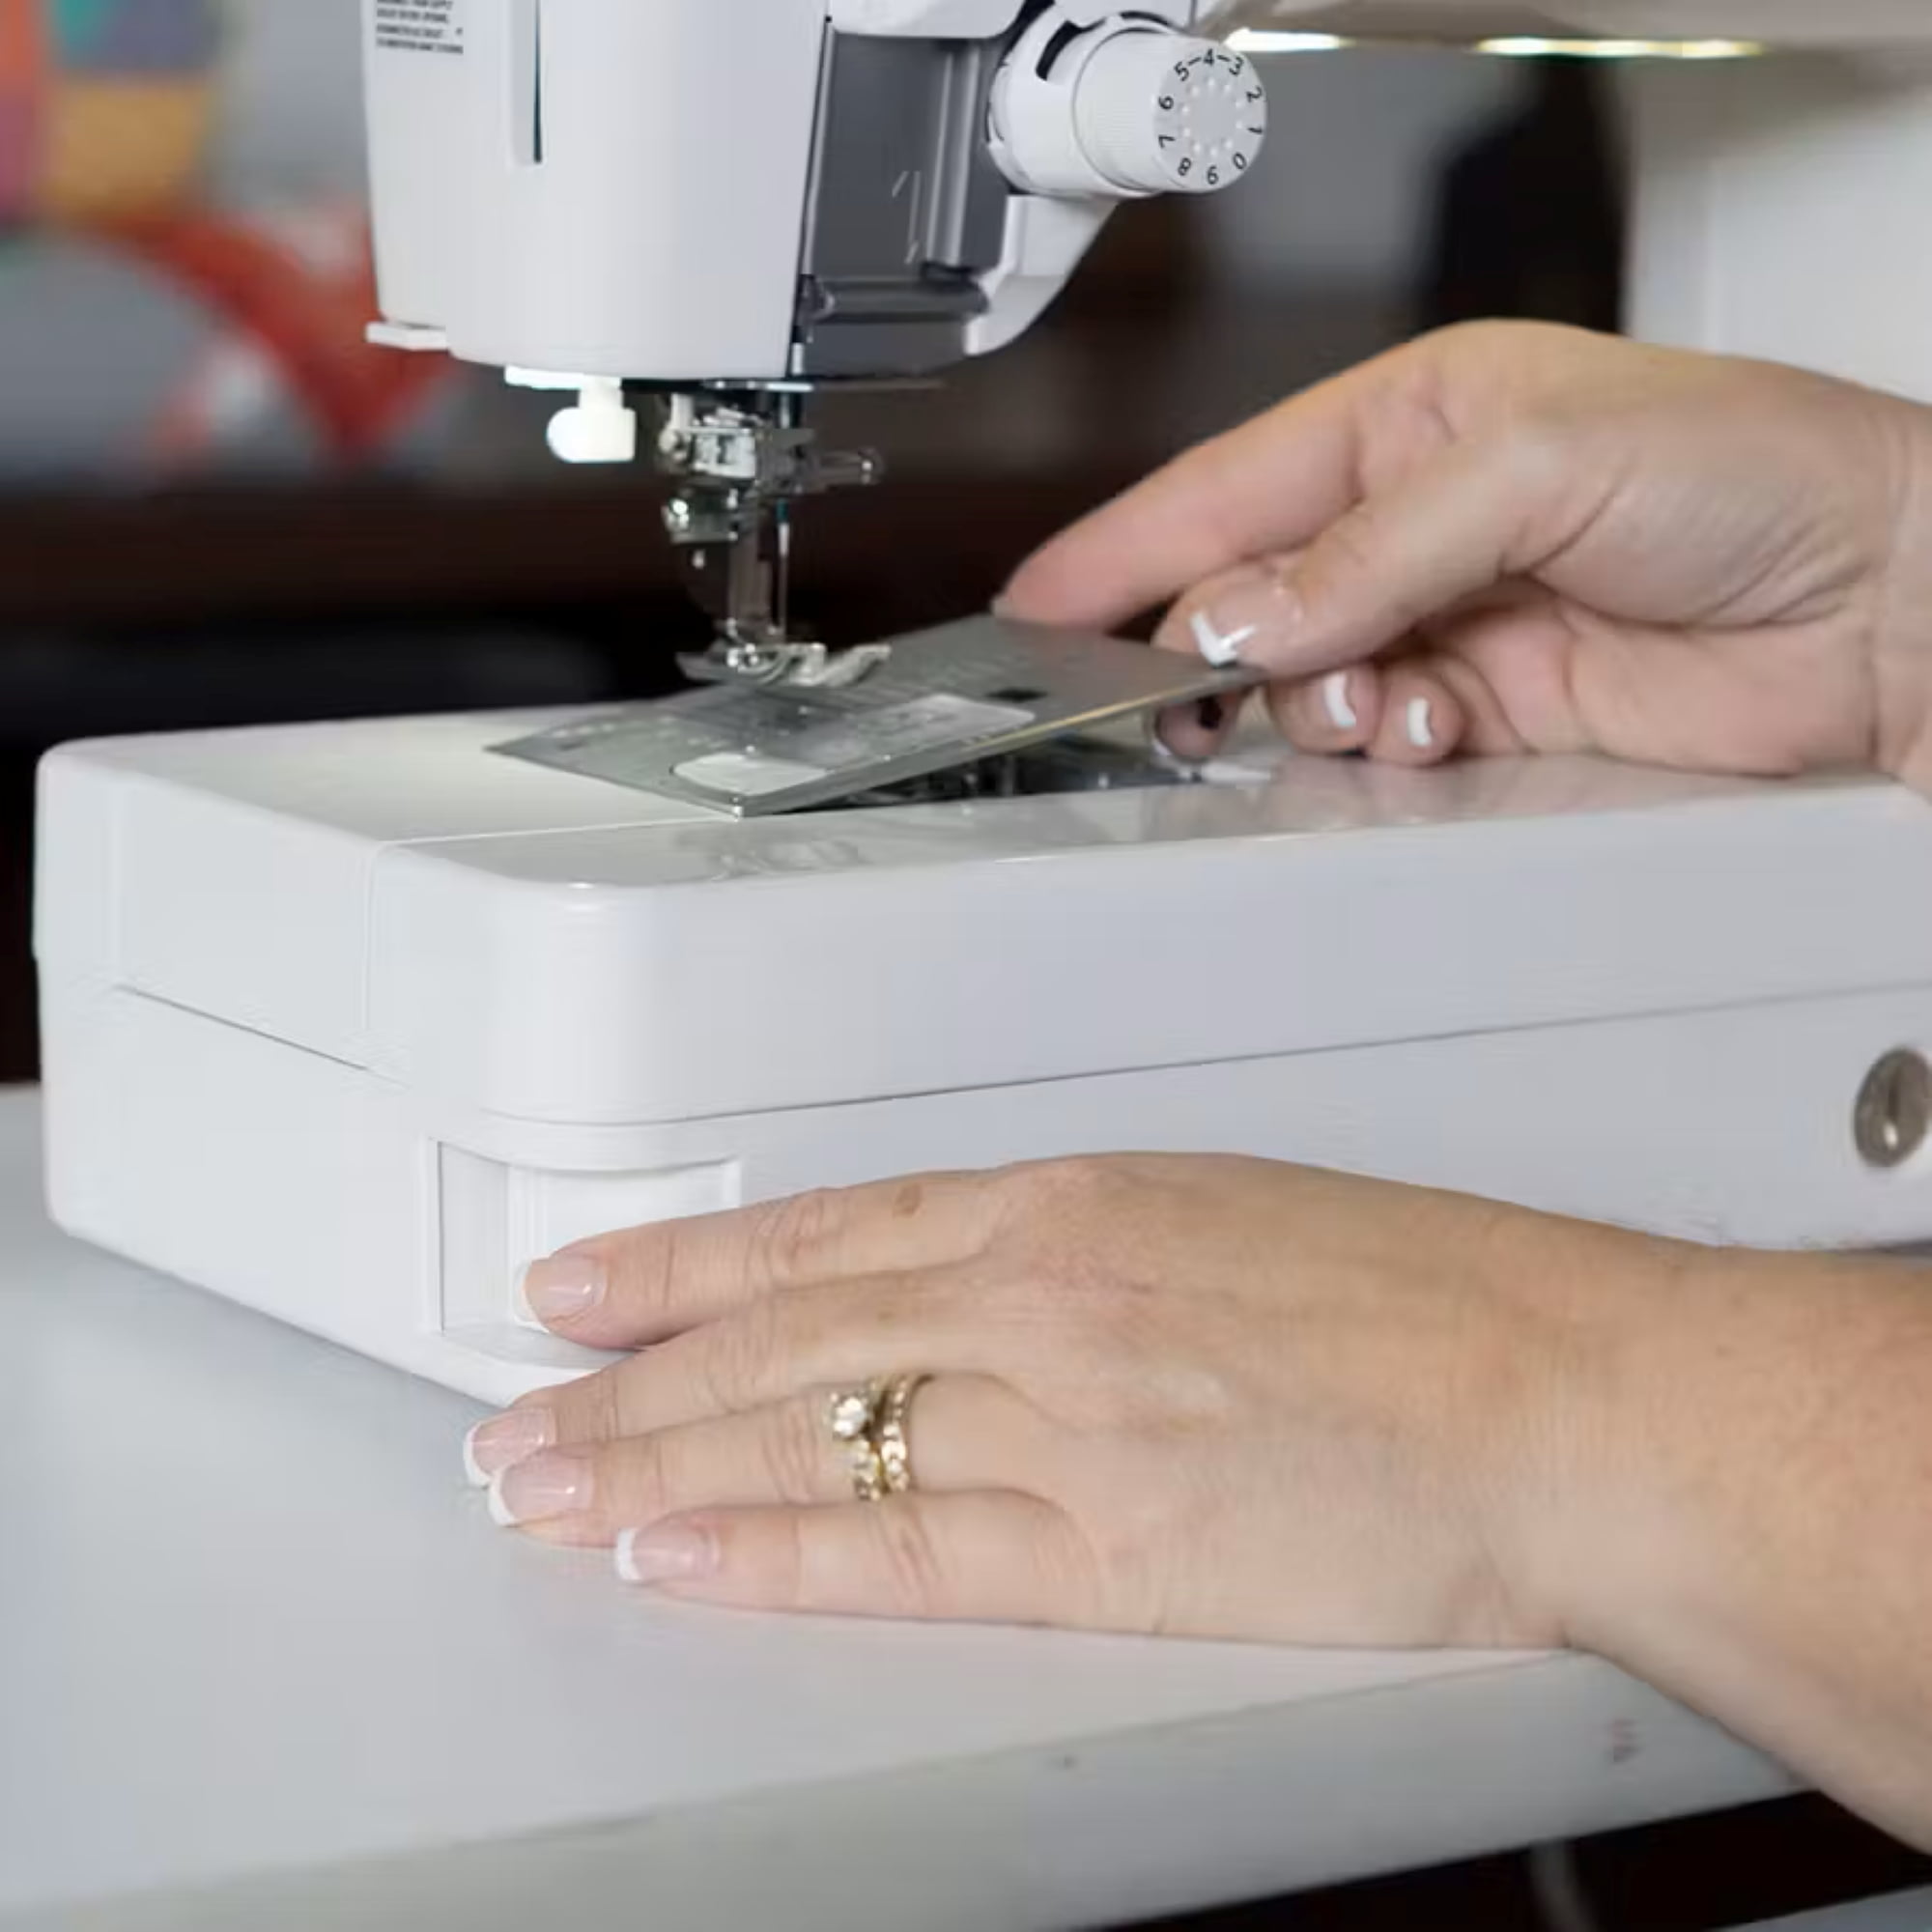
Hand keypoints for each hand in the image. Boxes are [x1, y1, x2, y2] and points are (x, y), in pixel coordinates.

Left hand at [466, 1155, 1674, 1647]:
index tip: (588, 1280)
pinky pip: (900, 1551)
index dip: (686, 1261)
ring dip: (657, 1462)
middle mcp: (1040, 1295)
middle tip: (520, 1407)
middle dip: (631, 1376)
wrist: (1557, 1388)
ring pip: (808, 1435)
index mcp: (1072, 1204)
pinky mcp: (1106, 1544)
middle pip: (784, 1336)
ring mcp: (1061, 1416)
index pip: (824, 1231)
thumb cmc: (1426, 1298)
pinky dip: (774, 1553)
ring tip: (548, 1486)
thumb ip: (1083, 1254)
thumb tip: (980, 1285)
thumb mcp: (1221, 1218)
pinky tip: (681, 1557)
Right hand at [1001, 322, 1931, 786]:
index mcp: (1414, 421)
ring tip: (1378, 697)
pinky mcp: (1486, 716)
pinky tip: (1424, 728)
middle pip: (1248, 599)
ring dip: (1313, 706)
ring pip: (1302, 686)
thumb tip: (1240, 619)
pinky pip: (1373, 746)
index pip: (1228, 487)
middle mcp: (1418, 526)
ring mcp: (1448, 625)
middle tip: (1184, 687)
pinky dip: (1375, 749)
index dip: (1124, 548)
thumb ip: (1367, 548)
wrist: (1884, 607)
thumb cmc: (1755, 473)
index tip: (1037, 603)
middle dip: (1214, 647)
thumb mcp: (1534, 463)